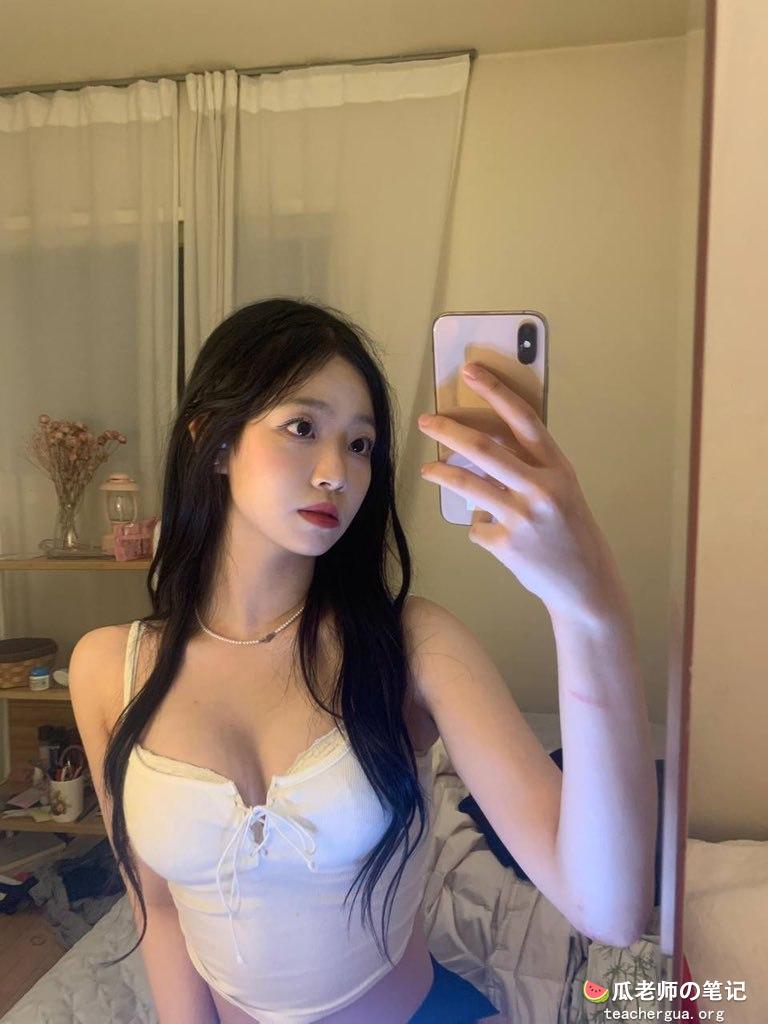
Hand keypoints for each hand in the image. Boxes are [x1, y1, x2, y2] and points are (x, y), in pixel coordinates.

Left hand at [417, 362, 626, 626]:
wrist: (586, 585)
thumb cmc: (570, 532)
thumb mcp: (562, 491)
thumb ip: (529, 468)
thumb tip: (480, 451)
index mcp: (559, 468)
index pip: (523, 419)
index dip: (495, 392)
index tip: (471, 372)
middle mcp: (542, 488)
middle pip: (484, 449)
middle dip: (449, 431)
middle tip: (426, 421)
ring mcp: (523, 518)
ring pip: (468, 486)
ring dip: (441, 474)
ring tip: (427, 469)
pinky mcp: (507, 545)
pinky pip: (476, 527)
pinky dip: (480, 528)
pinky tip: (496, 536)